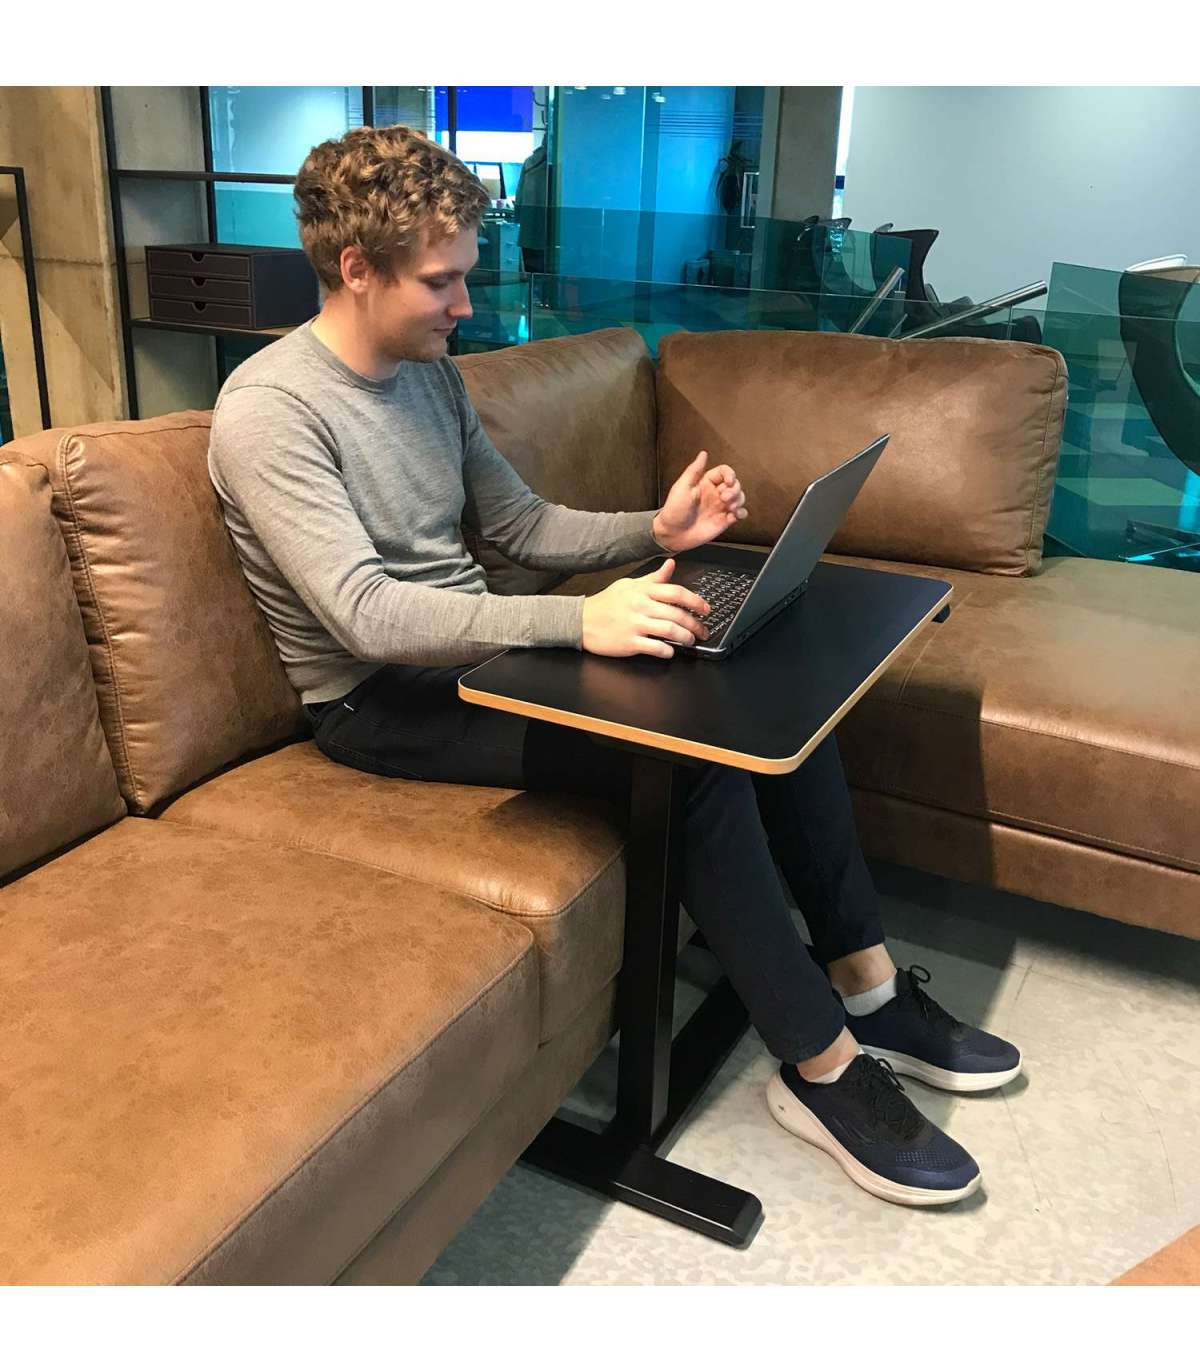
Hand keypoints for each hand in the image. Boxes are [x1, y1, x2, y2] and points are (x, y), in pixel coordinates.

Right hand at [581, 558, 710, 659]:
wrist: (581, 621)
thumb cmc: (606, 603)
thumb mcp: (629, 585)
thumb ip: (653, 578)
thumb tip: (671, 564)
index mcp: (642, 591)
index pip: (676, 592)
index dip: (695, 601)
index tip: (706, 609)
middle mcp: (640, 606)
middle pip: (677, 614)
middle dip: (695, 624)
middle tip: (703, 631)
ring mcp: (635, 625)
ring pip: (670, 631)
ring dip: (685, 638)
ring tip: (690, 641)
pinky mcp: (629, 642)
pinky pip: (655, 648)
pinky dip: (667, 651)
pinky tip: (670, 651)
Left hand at [652, 450, 747, 553]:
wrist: (672, 534)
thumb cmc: (674, 510)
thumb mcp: (682, 487)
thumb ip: (694, 470)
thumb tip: (703, 453)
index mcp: (705, 483)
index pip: (724, 472)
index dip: (730, 474)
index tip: (729, 481)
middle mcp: (715, 494)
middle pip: (735, 484)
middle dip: (734, 489)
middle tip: (724, 498)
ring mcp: (720, 507)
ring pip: (740, 498)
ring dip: (739, 500)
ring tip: (730, 507)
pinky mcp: (724, 520)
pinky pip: (739, 514)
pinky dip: (742, 513)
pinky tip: (735, 515)